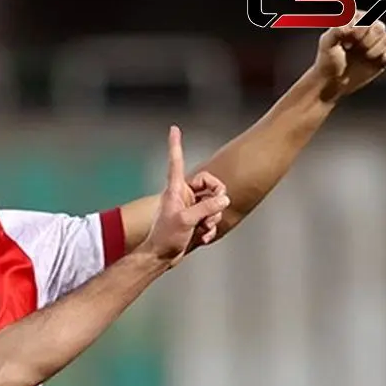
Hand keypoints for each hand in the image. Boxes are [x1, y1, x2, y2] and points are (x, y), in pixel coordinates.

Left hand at [139, 126, 229, 265]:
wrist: (162, 256)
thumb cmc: (166, 237)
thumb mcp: (186, 220)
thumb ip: (207, 207)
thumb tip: (224, 199)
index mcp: (175, 189)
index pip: (177, 162)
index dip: (176, 145)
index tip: (174, 128)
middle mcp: (183, 193)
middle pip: (212, 184)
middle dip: (216, 200)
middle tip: (209, 216)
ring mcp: (191, 205)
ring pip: (216, 202)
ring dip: (212, 218)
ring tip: (200, 229)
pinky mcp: (196, 217)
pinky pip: (213, 216)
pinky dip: (210, 227)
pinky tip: (202, 237)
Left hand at [312, 14, 385, 100]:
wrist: (333, 81)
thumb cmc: (327, 60)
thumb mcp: (327, 44)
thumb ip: (336, 30)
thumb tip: (348, 25)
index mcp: (355, 20)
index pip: (365, 17)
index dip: (356, 31)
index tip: (345, 43)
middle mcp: (369, 27)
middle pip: (379, 27)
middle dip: (365, 42)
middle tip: (353, 50)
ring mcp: (379, 41)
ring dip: (374, 51)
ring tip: (362, 57)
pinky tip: (378, 62)